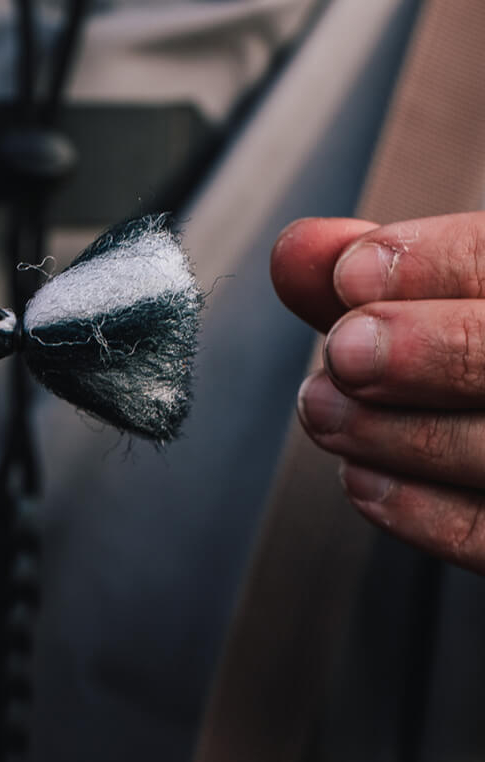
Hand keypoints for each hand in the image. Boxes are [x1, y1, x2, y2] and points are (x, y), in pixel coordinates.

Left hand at [272, 212, 484, 573]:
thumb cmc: (468, 355)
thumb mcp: (441, 304)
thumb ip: (379, 279)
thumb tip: (294, 248)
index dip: (441, 262)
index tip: (354, 272)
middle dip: (428, 351)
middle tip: (341, 353)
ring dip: (402, 435)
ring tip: (322, 412)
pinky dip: (425, 513)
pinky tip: (362, 479)